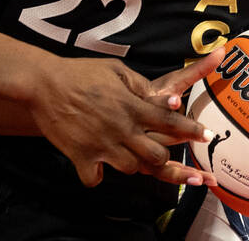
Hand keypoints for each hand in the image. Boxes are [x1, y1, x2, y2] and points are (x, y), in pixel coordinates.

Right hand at [29, 56, 214, 186]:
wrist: (42, 83)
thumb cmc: (79, 72)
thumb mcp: (114, 69)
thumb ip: (140, 85)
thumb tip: (162, 97)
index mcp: (131, 105)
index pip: (170, 122)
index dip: (191, 130)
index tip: (206, 137)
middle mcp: (121, 128)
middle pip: (156, 156)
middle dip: (162, 157)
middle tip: (156, 151)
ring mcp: (102, 144)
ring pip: (131, 169)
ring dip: (130, 163)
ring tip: (122, 153)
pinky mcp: (81, 155)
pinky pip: (96, 178)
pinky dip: (96, 174)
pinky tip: (94, 165)